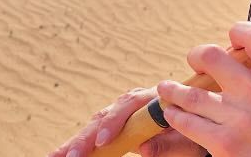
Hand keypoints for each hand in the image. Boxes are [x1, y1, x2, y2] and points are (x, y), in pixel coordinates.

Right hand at [48, 86, 203, 156]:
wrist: (195, 119)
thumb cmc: (193, 130)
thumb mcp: (188, 140)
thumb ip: (168, 143)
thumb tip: (143, 149)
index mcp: (153, 99)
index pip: (129, 106)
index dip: (114, 122)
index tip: (104, 141)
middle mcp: (133, 101)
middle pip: (105, 115)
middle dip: (87, 137)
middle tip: (72, 156)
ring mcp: (121, 111)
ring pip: (94, 123)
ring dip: (75, 141)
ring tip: (55, 156)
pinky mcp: (113, 122)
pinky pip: (93, 132)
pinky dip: (76, 143)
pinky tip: (58, 154)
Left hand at [157, 21, 250, 156]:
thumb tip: (240, 48)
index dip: (239, 31)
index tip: (230, 40)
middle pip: (213, 57)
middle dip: (196, 56)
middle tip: (194, 63)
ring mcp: (239, 117)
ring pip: (191, 93)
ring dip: (173, 91)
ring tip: (167, 89)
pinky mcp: (223, 142)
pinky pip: (187, 122)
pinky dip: (175, 116)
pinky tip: (173, 113)